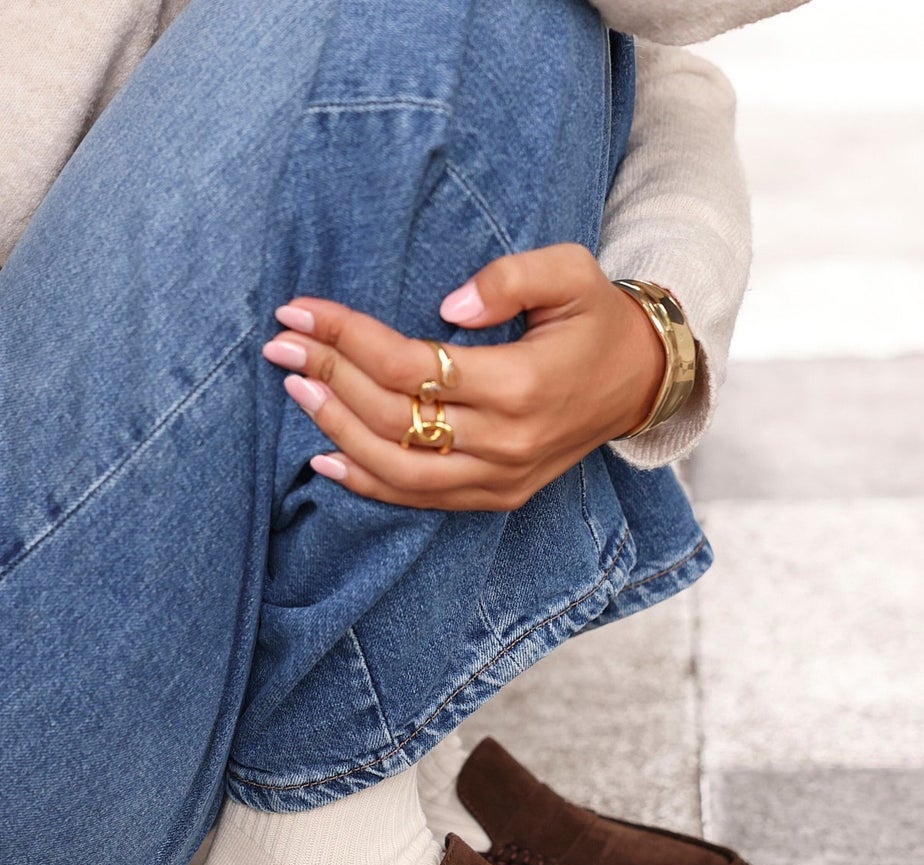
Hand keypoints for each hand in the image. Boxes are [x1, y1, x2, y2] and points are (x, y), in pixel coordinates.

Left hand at [262, 244, 665, 510]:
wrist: (639, 383)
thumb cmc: (596, 318)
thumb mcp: (570, 272)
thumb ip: (509, 277)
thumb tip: (447, 306)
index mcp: (522, 383)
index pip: (410, 365)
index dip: (347, 338)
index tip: (300, 310)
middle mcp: (506, 441)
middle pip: (392, 416)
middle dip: (327, 376)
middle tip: (281, 343)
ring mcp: (499, 478)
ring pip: (397, 468)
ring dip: (336, 430)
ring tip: (295, 390)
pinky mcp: (495, 497)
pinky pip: (419, 500)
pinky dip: (367, 484)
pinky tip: (325, 459)